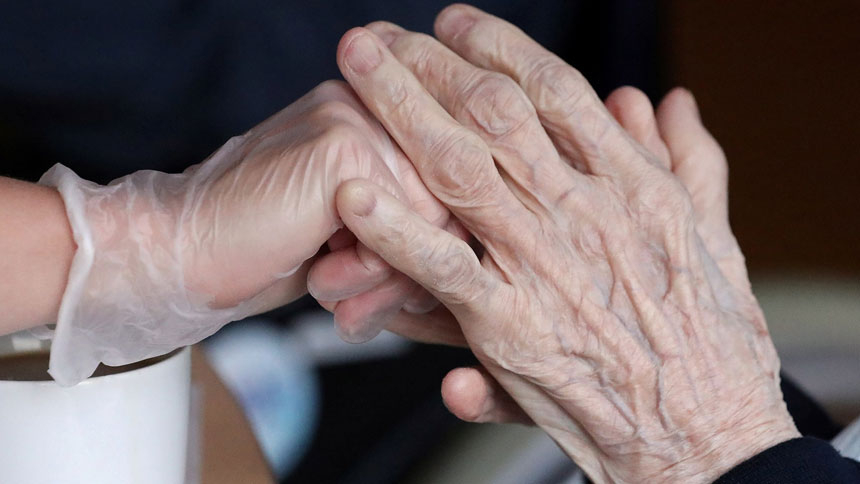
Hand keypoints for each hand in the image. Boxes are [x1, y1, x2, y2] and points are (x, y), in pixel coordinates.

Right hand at [40, 80, 456, 384]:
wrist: (184, 253)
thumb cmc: (267, 248)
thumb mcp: (353, 232)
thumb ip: (409, 221)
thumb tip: (471, 247)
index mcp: (376, 118)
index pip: (452, 185)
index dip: (432, 247)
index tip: (395, 284)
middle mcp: (371, 107)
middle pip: (452, 203)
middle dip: (415, 267)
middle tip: (366, 302)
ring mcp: (358, 119)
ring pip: (434, 219)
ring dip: (390, 275)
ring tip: (340, 292)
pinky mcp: (342, 147)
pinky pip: (402, 226)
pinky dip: (369, 270)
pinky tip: (322, 275)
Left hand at [331, 5, 798, 482]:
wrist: (707, 435)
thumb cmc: (712, 343)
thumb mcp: (717, 237)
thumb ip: (691, 162)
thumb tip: (665, 102)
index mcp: (635, 186)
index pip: (556, 94)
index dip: (498, 49)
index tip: (455, 25)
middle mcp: (585, 213)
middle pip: (493, 116)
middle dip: (430, 65)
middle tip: (382, 35)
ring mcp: (543, 266)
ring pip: (459, 171)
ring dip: (400, 113)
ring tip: (357, 72)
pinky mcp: (510, 327)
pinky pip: (442, 267)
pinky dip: (395, 228)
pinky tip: (354, 194)